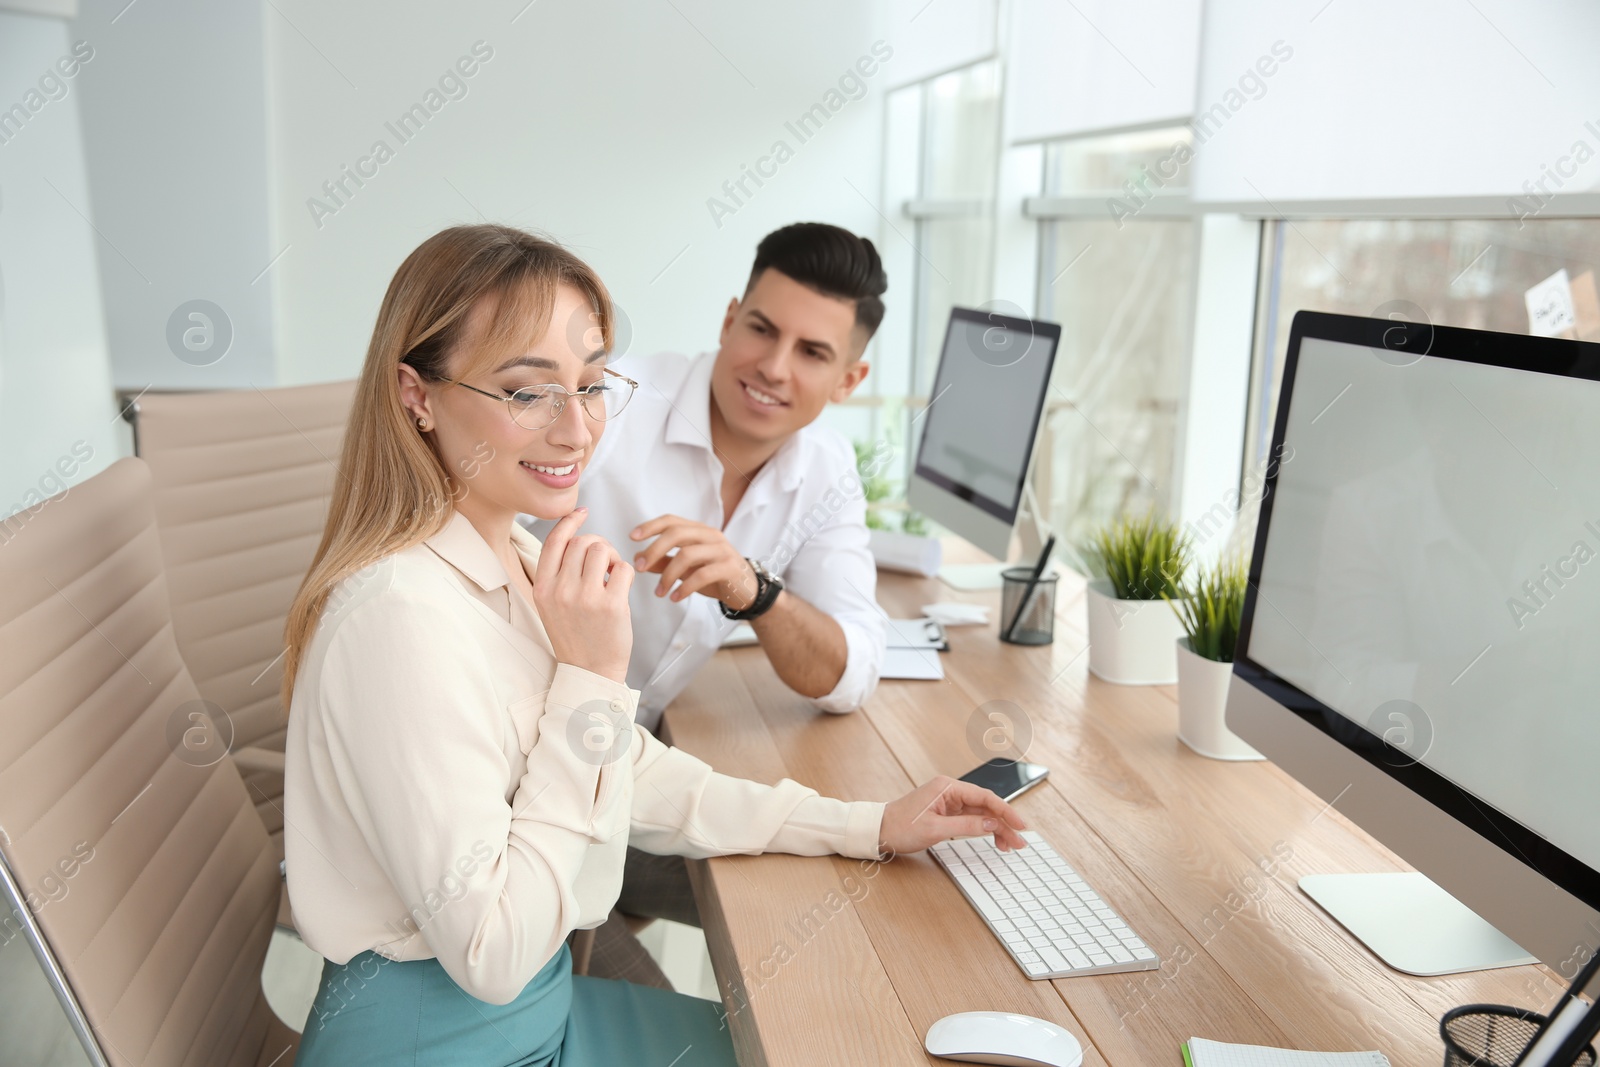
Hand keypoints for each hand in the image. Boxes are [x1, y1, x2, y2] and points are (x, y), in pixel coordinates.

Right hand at [532, 508, 634, 683]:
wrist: (590, 672)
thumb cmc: (575, 635)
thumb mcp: (552, 604)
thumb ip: (559, 573)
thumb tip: (580, 535)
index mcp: (542, 588)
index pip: (554, 541)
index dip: (569, 522)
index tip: (582, 513)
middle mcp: (561, 590)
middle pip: (582, 542)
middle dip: (598, 546)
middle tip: (604, 564)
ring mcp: (585, 597)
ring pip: (602, 550)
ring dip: (612, 557)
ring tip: (612, 576)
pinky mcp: (611, 605)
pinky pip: (624, 568)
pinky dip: (626, 573)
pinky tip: (620, 588)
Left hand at [630, 514, 757, 609]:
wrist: (746, 591)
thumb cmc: (714, 576)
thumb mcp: (687, 568)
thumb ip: (664, 561)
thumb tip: (638, 558)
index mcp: (699, 530)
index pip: (671, 521)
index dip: (650, 526)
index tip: (632, 537)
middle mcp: (710, 535)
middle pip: (676, 534)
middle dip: (654, 551)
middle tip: (639, 568)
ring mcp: (722, 550)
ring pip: (687, 555)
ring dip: (667, 575)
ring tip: (658, 593)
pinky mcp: (729, 567)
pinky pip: (701, 575)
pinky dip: (684, 588)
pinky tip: (674, 598)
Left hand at [877, 776, 1028, 855]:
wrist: (879, 831)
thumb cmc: (900, 827)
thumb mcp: (935, 830)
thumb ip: (966, 825)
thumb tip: (992, 824)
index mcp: (947, 788)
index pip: (985, 797)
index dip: (1006, 811)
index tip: (1021, 824)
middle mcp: (950, 791)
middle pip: (986, 806)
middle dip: (1004, 823)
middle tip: (1020, 841)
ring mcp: (948, 802)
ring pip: (981, 813)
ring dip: (996, 828)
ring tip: (1009, 846)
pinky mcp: (946, 812)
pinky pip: (971, 818)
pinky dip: (983, 829)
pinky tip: (994, 838)